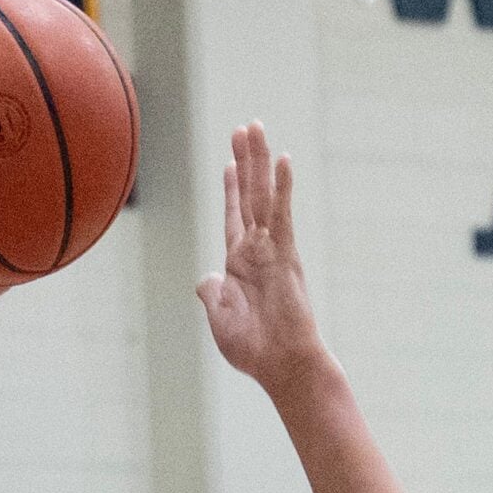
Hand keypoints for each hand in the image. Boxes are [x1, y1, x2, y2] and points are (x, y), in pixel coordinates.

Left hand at [196, 124, 326, 403]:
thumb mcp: (220, 318)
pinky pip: (282, 214)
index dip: (232, 189)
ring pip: (264, 195)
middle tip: (245, 127)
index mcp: (240, 264)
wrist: (281, 364)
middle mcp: (258, 250)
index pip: (236, 216)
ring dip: (259, 160)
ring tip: (254, 128)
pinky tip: (283, 160)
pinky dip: (282, 187)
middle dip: (247, 161)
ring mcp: (273, 249)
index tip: (230, 163)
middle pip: (251, 195)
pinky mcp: (286, 254)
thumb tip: (206, 279)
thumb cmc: (254, 349)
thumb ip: (212, 294)